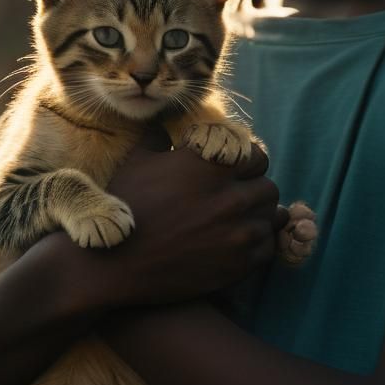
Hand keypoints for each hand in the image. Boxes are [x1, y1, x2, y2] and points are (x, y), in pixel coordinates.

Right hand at [100, 137, 282, 306]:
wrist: (115, 263)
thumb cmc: (125, 206)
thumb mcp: (139, 160)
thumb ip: (160, 135)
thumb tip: (164, 120)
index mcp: (212, 165)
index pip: (257, 156)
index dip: (246, 163)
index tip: (233, 172)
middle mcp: (231, 196)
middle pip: (267, 187)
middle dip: (253, 191)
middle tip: (234, 198)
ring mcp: (238, 233)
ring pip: (270, 217)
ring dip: (256, 217)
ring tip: (235, 220)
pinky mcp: (238, 265)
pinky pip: (267, 248)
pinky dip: (256, 245)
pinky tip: (235, 243)